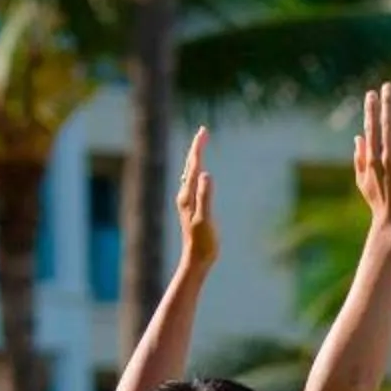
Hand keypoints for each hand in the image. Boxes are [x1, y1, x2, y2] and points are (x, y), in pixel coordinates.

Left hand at [175, 126, 216, 269]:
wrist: (195, 259)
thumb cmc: (203, 242)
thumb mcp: (206, 219)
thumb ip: (205, 196)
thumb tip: (205, 174)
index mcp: (188, 195)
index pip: (194, 165)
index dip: (199, 148)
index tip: (204, 132)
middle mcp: (185, 195)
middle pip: (190, 166)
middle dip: (197, 148)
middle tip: (204, 132)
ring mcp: (187, 201)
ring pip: (189, 173)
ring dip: (195, 158)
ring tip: (199, 147)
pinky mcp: (191, 207)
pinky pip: (192, 183)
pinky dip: (195, 172)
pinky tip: (196, 174)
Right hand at [353, 82, 390, 231]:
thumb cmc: (378, 202)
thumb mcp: (362, 180)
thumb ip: (359, 158)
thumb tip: (358, 137)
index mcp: (371, 158)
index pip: (371, 128)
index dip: (371, 109)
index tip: (371, 94)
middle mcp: (386, 156)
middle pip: (386, 123)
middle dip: (387, 102)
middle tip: (388, 85)